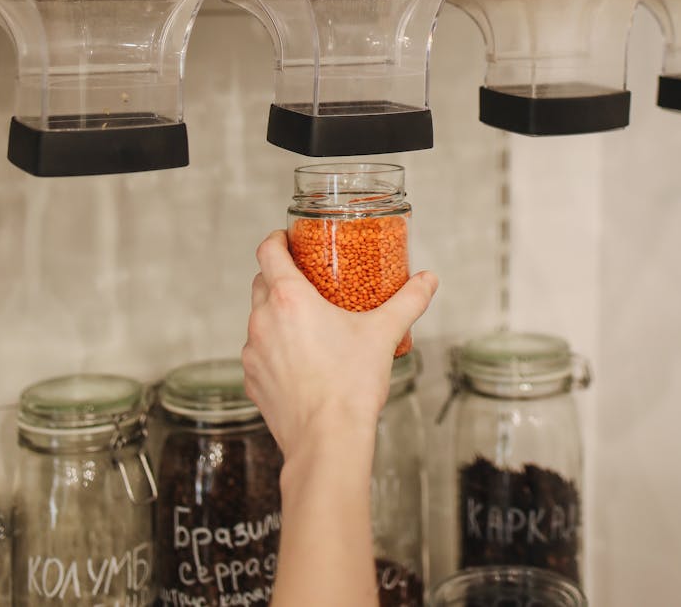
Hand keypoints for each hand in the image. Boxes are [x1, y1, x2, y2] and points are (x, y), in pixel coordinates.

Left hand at [242, 231, 437, 459]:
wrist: (327, 441)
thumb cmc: (351, 385)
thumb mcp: (384, 334)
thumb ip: (408, 301)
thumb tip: (428, 280)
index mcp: (289, 299)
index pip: (268, 252)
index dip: (277, 239)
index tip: (288, 238)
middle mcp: (263, 321)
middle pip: (262, 282)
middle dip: (279, 276)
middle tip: (307, 278)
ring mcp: (253, 353)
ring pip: (258, 319)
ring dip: (276, 314)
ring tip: (306, 322)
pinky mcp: (252, 381)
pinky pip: (258, 353)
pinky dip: (273, 348)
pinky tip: (299, 359)